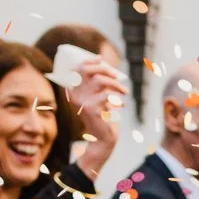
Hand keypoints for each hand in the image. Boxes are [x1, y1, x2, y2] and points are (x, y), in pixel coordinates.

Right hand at [66, 56, 126, 179]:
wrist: (103, 140)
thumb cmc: (103, 117)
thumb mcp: (98, 97)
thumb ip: (98, 84)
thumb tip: (104, 64)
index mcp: (74, 91)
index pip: (78, 69)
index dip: (90, 61)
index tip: (101, 59)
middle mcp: (74, 95)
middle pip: (86, 70)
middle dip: (104, 69)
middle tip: (118, 76)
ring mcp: (82, 102)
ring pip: (100, 81)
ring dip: (116, 84)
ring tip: (125, 92)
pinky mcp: (91, 110)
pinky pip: (107, 96)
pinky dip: (118, 99)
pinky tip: (122, 106)